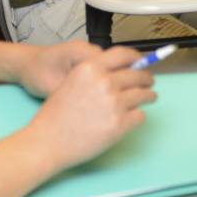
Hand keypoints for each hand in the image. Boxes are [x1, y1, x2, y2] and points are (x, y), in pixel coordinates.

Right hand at [24, 46, 156, 168]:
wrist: (47, 142)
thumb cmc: (55, 116)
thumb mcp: (70, 82)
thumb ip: (94, 75)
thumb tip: (120, 72)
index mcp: (90, 68)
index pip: (124, 54)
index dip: (137, 58)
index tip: (142, 62)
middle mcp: (105, 82)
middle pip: (138, 75)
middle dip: (146, 79)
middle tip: (149, 83)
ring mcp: (114, 103)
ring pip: (144, 95)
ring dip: (148, 96)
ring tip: (149, 98)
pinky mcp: (120, 124)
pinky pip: (140, 116)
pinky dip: (138, 117)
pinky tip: (133, 118)